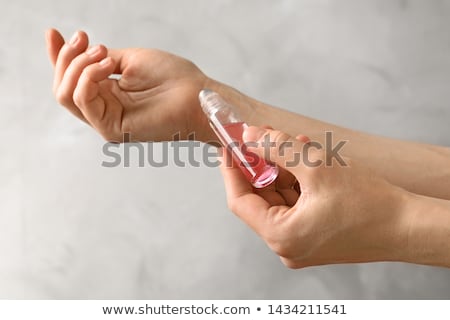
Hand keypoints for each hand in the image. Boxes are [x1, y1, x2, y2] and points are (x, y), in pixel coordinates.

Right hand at [46, 29, 211, 141]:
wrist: (196, 95)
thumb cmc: (173, 78)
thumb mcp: (130, 60)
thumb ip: (101, 60)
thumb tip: (80, 51)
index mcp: (108, 94)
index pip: (72, 79)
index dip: (59, 57)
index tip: (54, 33)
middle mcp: (104, 110)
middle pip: (62, 87)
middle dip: (66, 58)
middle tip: (84, 38)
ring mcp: (106, 122)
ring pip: (66, 94)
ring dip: (78, 66)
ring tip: (104, 53)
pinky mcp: (112, 130)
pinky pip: (83, 101)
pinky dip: (89, 77)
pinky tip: (108, 66)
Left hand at [219, 126, 409, 267]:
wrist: (409, 227)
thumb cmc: (369, 203)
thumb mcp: (316, 166)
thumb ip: (277, 147)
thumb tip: (251, 136)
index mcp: (281, 236)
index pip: (240, 200)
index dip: (232, 170)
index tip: (230, 146)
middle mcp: (287, 245)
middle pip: (260, 198)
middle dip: (261, 164)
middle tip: (263, 136)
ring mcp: (301, 244)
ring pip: (279, 199)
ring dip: (282, 169)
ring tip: (292, 142)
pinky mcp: (315, 237)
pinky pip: (296, 206)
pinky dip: (297, 182)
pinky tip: (305, 158)